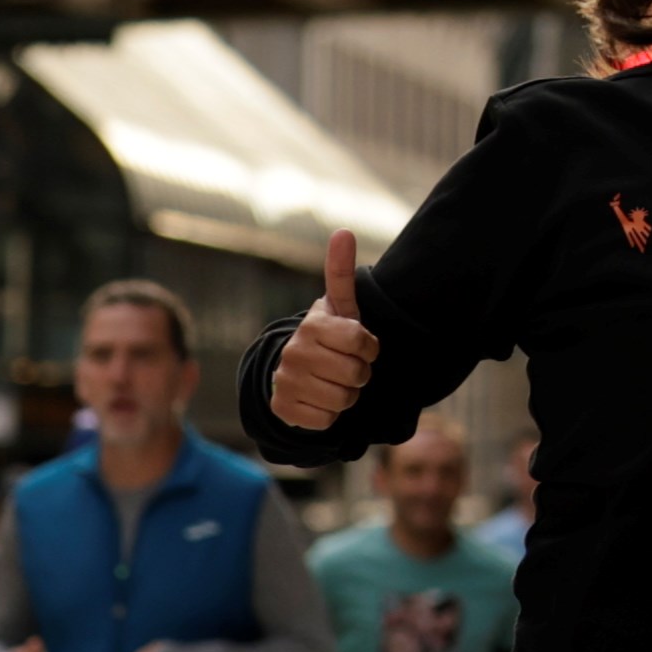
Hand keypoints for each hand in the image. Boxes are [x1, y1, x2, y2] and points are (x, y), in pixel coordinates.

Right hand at [269, 229, 379, 434]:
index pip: (363, 342)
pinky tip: (318, 400)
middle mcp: (294, 352)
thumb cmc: (328, 338)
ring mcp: (286, 380)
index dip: (369, 348)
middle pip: (357, 374)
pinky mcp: (282, 408)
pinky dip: (329, 415)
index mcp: (313, 325)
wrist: (295, 372)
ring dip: (346, 396)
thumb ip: (341, 273)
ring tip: (333, 382)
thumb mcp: (339, 308)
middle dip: (359, 374)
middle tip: (344, 366)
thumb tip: (343, 230)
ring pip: (344, 400)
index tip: (359, 345)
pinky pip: (327, 420)